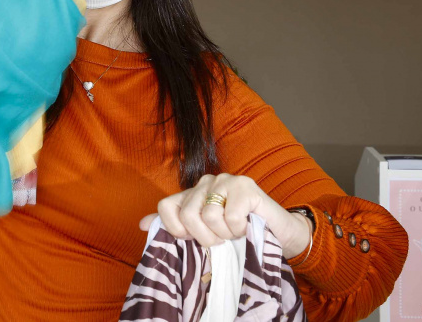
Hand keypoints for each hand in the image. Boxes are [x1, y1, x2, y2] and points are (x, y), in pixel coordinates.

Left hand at [140, 174, 312, 258]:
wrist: (279, 235)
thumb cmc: (240, 236)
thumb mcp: (204, 234)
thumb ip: (174, 227)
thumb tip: (142, 225)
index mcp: (192, 194)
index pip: (166, 205)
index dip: (175, 228)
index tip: (191, 240)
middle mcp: (206, 183)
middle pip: (188, 214)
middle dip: (205, 237)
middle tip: (221, 239)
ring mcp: (226, 181)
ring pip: (209, 215)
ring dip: (225, 234)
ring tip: (236, 231)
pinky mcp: (246, 186)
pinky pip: (230, 217)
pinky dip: (239, 229)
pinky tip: (247, 225)